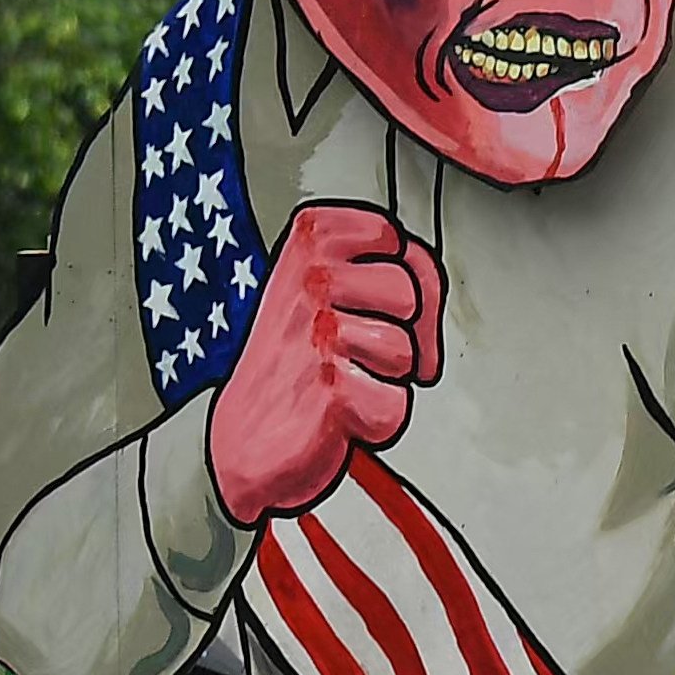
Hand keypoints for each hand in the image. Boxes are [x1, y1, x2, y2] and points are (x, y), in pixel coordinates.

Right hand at [208, 202, 446, 524]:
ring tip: (345, 379)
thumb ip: (386, 267)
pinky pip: (398, 404)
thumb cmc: (292, 360)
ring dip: (386, 378)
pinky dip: (377, 420)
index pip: (396, 239)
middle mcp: (311, 277)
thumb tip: (430, 293)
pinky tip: (340, 413)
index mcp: (312, 237)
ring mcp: (318, 332)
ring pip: (405, 350)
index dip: (407, 280)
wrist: (244, 437)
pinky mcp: (331, 387)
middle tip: (361, 352)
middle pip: (407, 293)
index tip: (381, 306)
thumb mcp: (329, 287)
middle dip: (401, 332)